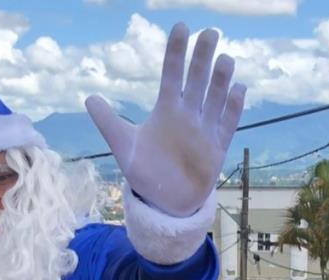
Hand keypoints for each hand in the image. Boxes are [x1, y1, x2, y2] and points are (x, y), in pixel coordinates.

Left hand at [86, 25, 245, 216]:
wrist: (165, 202)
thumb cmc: (144, 172)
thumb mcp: (123, 146)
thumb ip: (109, 122)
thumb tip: (89, 98)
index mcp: (166, 110)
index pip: (172, 74)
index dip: (176, 52)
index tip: (182, 27)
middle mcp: (187, 114)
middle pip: (197, 80)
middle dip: (203, 58)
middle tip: (210, 33)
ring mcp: (204, 129)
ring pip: (215, 98)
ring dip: (220, 80)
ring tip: (225, 60)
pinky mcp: (217, 147)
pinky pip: (227, 123)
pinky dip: (233, 108)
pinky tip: (239, 89)